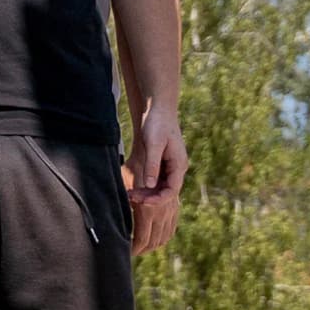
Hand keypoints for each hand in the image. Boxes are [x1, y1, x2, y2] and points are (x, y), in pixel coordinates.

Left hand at [129, 106, 187, 255]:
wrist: (158, 108)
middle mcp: (177, 169)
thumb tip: (150, 186)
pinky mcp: (163, 165)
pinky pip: (156, 183)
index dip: (158, 199)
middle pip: (166, 192)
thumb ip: (152, 165)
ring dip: (147, 194)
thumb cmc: (156, 123)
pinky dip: (147, 188)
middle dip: (150, 199)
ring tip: (130, 196)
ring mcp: (171, 167)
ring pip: (160, 189)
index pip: (171, 190)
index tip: (142, 201)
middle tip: (131, 199)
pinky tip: (135, 190)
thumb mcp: (153, 143)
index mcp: (178, 165)